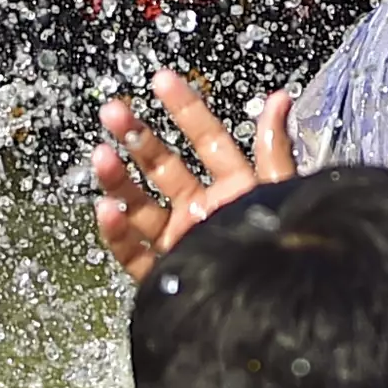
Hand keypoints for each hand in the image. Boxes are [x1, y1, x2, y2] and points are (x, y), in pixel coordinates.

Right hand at [93, 67, 298, 280]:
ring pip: (140, 205)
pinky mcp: (165, 273)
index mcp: (234, 187)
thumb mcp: (280, 190)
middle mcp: (203, 211)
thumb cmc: (286, 247)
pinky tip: (107, 208)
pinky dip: (118, 231)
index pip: (206, 139)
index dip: (184, 108)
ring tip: (101, 156)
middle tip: (113, 111)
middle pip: (162, 167)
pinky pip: (133, 251)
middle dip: (136, 136)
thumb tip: (279, 99)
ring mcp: (180, 241)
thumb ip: (274, 147)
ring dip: (118, 179)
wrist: (274, 307)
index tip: (161, 80)